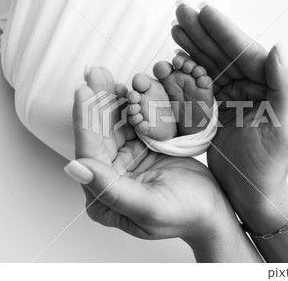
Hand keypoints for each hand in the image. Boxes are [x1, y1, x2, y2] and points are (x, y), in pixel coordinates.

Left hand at [65, 67, 259, 261]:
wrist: (212, 211)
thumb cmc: (185, 215)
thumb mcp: (149, 207)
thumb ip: (111, 190)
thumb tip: (75, 168)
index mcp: (104, 199)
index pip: (90, 154)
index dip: (85, 121)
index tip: (83, 91)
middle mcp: (110, 180)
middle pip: (100, 135)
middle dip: (97, 103)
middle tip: (95, 72)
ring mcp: (126, 164)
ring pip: (115, 126)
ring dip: (112, 101)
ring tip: (108, 76)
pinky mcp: (141, 151)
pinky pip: (133, 124)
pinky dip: (130, 106)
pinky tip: (128, 89)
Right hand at [172, 4, 287, 230]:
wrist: (252, 193)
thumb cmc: (271, 166)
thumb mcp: (286, 128)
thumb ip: (286, 87)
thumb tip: (279, 47)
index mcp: (272, 87)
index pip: (247, 53)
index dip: (225, 32)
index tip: (205, 12)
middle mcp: (254, 88)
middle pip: (226, 54)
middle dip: (204, 33)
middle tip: (182, 13)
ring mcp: (234, 97)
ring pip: (211, 65)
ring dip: (194, 46)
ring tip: (175, 29)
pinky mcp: (218, 109)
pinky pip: (202, 84)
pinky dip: (188, 70)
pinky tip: (176, 58)